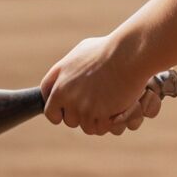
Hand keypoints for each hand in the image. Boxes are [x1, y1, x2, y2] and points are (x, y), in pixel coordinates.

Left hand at [41, 35, 161, 135]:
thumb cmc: (109, 48)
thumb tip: (65, 78)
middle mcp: (65, 93)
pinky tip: (116, 109)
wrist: (128, 53)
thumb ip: (70, 68)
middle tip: (97, 105)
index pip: (49, 106)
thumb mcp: (82, 51)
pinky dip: (107, 123)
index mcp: (59, 76)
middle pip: (68, 119)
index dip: (58, 110)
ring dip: (96, 120)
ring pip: (85, 126)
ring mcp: (80, 105)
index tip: (68, 109)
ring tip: (110, 105)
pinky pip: (99, 128)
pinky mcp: (96, 114)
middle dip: (81, 116)